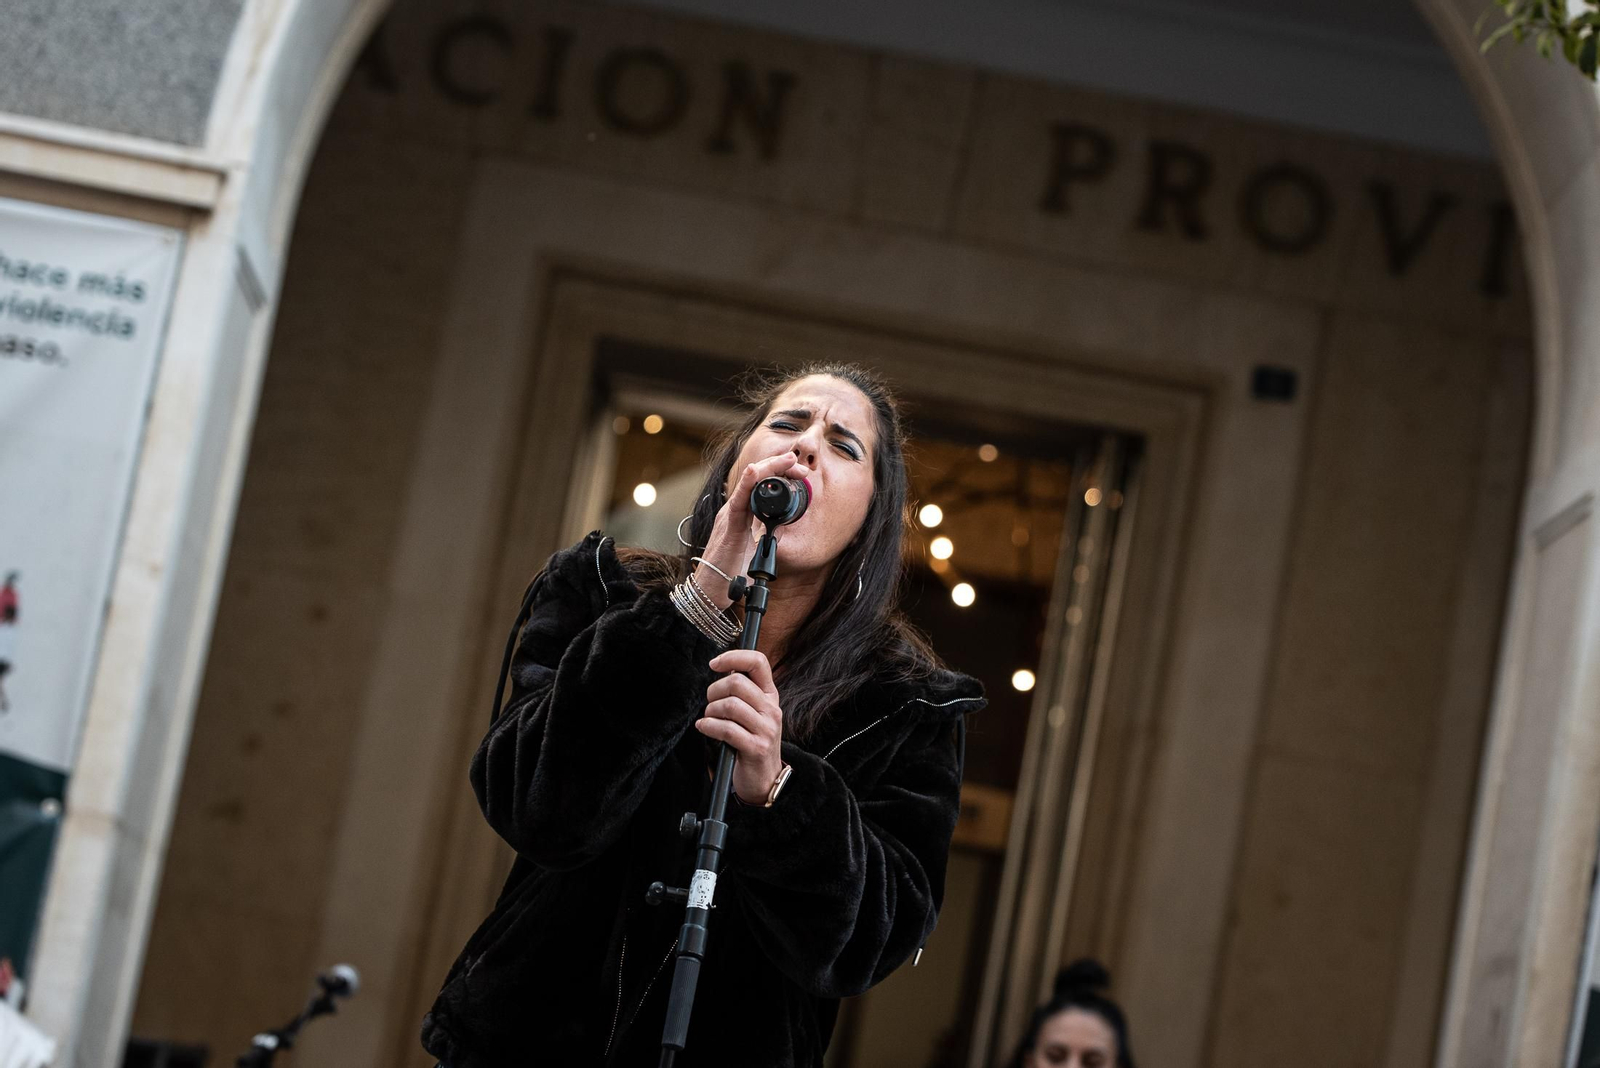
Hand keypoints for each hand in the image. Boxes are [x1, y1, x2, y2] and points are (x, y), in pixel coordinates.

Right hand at [694, 453, 812, 608]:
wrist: (711, 589)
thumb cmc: (730, 569)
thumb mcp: (755, 545)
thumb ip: (766, 531)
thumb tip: (784, 521)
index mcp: (742, 511)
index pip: (761, 483)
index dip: (780, 471)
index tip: (801, 471)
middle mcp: (735, 508)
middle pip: (756, 477)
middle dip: (779, 465)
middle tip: (800, 464)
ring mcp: (729, 514)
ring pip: (749, 483)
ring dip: (770, 468)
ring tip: (788, 459)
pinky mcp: (727, 525)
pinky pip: (738, 500)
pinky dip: (746, 484)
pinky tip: (754, 471)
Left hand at [696, 649, 784, 804]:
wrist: (765, 779)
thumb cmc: (752, 742)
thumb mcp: (753, 713)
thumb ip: (743, 692)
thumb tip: (723, 669)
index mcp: (770, 696)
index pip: (758, 662)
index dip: (734, 657)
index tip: (714, 664)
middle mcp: (771, 709)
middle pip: (737, 682)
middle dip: (714, 691)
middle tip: (710, 703)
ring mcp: (766, 729)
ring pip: (730, 705)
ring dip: (711, 711)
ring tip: (709, 719)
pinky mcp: (756, 747)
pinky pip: (726, 729)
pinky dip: (709, 726)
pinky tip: (705, 728)